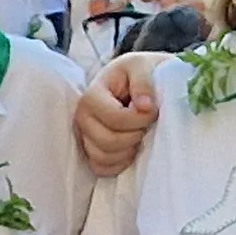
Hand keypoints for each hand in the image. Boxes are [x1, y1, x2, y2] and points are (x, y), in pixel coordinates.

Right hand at [75, 54, 160, 175]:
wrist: (137, 80)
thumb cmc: (139, 72)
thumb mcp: (142, 66)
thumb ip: (143, 82)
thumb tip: (144, 106)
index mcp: (92, 94)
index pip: (113, 118)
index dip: (138, 119)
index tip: (153, 111)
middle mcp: (82, 117)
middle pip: (106, 141)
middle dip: (134, 136)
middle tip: (146, 125)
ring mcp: (84, 136)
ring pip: (103, 157)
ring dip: (128, 151)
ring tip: (139, 135)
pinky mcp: (90, 151)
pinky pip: (101, 168)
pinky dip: (119, 164)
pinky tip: (131, 149)